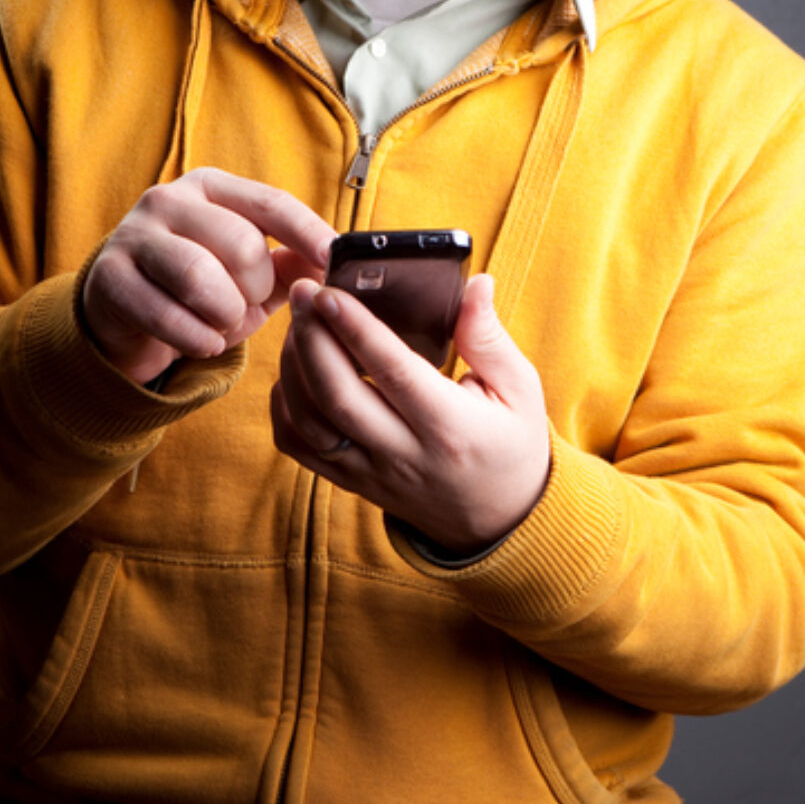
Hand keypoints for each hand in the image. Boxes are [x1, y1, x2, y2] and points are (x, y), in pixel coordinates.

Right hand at [82, 168, 337, 383]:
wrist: (124, 316)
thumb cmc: (198, 292)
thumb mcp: (250, 277)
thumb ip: (289, 265)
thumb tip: (331, 260)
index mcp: (210, 187)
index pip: (271, 202)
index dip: (307, 232)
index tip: (333, 260)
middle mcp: (169, 200)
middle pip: (240, 244)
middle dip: (254, 290)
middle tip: (244, 307)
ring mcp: (133, 235)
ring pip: (201, 277)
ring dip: (225, 314)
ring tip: (222, 324)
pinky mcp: (109, 277)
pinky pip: (168, 315)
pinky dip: (197, 339)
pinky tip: (200, 341)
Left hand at [270, 274, 551, 553]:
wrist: (500, 520)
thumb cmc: (511, 445)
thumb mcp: (520, 390)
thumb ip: (489, 337)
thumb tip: (476, 283)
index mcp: (451, 427)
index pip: (395, 373)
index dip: (357, 330)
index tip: (329, 292)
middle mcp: (405, 455)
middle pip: (339, 398)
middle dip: (312, 340)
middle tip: (302, 293)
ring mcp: (372, 473)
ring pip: (310, 423)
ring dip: (293, 369)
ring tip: (298, 324)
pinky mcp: (351, 482)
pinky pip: (300, 449)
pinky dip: (284, 408)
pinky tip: (293, 373)